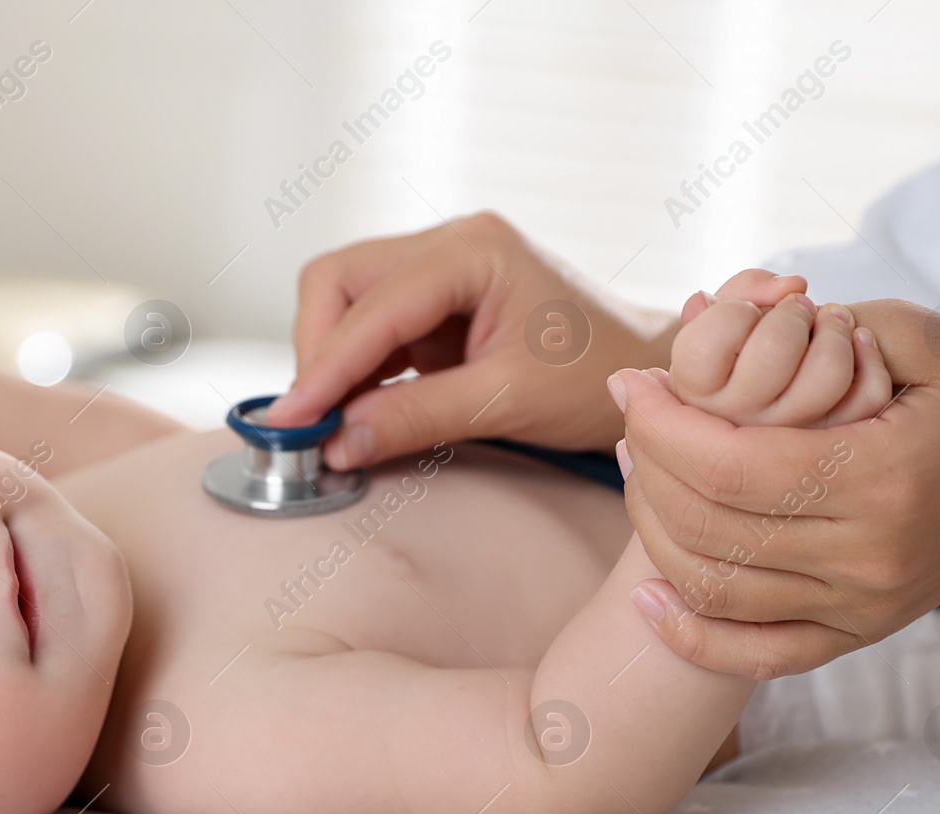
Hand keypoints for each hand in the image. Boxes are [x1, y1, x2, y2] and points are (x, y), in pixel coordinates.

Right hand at [262, 213, 797, 467]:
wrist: (648, 371)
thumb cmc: (597, 377)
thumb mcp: (507, 402)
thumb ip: (417, 418)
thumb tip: (338, 443)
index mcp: (474, 250)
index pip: (371, 305)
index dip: (324, 367)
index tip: (291, 423)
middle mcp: (450, 242)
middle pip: (338, 281)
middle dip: (317, 352)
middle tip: (314, 423)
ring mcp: (441, 266)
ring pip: (343, 299)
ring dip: (331, 361)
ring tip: (336, 423)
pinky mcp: (436, 299)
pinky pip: (370, 325)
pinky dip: (355, 369)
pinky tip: (360, 409)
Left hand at [614, 299, 939, 678]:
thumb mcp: (918, 335)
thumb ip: (817, 328)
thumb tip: (705, 322)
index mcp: (884, 475)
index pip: (732, 465)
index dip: (662, 425)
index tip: (633, 382)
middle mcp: (870, 555)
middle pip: (711, 527)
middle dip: (647, 464)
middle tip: (631, 416)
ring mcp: (865, 604)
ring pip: (717, 589)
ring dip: (651, 530)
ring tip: (636, 469)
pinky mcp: (861, 631)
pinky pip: (759, 653)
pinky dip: (691, 635)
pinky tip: (646, 596)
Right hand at [669, 270, 890, 427]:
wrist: (760, 399)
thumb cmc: (738, 349)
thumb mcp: (721, 317)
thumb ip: (742, 290)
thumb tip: (791, 288)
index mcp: (693, 392)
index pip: (706, 343)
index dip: (734, 310)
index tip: (745, 310)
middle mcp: (737, 423)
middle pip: (774, 350)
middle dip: (792, 313)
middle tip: (797, 307)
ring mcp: (788, 437)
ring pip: (827, 375)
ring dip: (836, 330)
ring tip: (829, 321)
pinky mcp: (836, 442)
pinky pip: (867, 397)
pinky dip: (868, 356)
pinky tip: (856, 342)